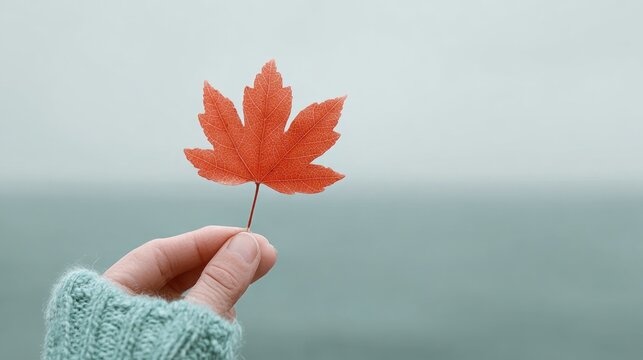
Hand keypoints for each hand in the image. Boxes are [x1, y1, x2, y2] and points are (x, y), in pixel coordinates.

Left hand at [103, 226, 276, 319]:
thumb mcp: (189, 322)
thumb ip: (219, 284)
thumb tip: (250, 244)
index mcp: (106, 299)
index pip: (161, 254)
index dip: (206, 240)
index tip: (246, 235)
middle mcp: (119, 314)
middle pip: (175, 276)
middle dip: (220, 263)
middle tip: (264, 255)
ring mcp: (137, 333)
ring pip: (185, 301)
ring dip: (219, 290)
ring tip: (246, 288)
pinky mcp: (159, 347)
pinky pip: (187, 323)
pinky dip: (210, 316)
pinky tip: (228, 317)